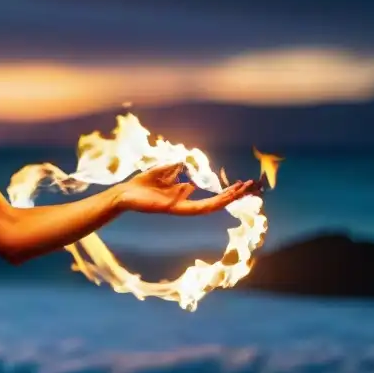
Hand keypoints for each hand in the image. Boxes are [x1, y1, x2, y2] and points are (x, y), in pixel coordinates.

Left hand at [114, 163, 260, 215]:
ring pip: (204, 208)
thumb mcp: (162, 173)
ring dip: (222, 200)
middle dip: (233, 197)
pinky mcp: (165, 208)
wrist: (123, 194)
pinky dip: (191, 198)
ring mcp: (175, 208)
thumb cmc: (141, 185)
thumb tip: (185, 163)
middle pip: (214, 204)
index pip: (211, 198)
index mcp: (183, 198)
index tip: (242, 185)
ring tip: (238, 191)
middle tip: (250, 188)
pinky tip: (200, 191)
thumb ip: (174, 170)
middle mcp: (183, 205)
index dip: (227, 193)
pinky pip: (182, 204)